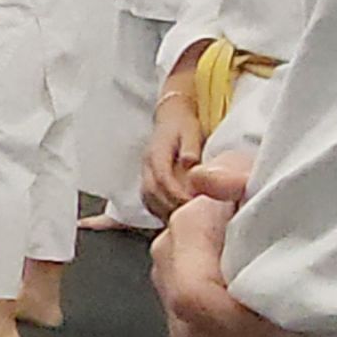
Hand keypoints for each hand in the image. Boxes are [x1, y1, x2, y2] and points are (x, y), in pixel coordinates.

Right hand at [141, 94, 205, 218]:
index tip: (192, 205)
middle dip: (170, 207)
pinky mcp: (147, 178)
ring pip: (148, 197)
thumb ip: (190, 147)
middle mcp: (147, 164)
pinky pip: (148, 198)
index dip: (176, 194)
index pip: (163, 178)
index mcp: (157, 153)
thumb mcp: (191, 131)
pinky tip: (172, 214)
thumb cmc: (183, 125)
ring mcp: (145, 172)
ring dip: (163, 210)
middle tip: (189, 217)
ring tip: (181, 219)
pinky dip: (159, 209)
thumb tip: (190, 162)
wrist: (171, 117)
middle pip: (152, 192)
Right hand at [151, 170, 324, 336]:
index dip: (243, 328)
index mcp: (184, 237)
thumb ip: (238, 176)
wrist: (242, 203)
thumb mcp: (256, 172)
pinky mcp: (181, 334)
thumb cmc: (259, 191)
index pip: (195, 296)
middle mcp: (168, 274)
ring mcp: (169, 309)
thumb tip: (207, 182)